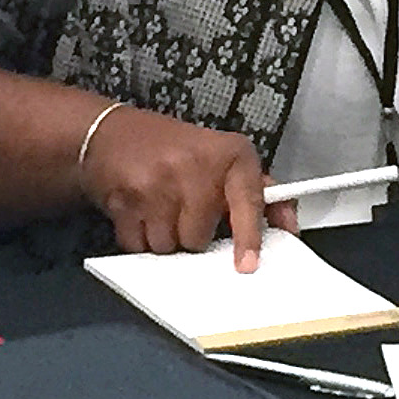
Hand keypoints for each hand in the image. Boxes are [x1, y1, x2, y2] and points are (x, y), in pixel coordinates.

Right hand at [77, 105, 295, 266]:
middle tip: (183, 211)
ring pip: (170, 246)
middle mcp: (195, 166)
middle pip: (200, 238)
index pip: (247, 201)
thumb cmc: (175, 149)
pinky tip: (139, 211)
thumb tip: (288, 226)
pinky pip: (139, 245)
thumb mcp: (222, 157)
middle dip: (192, 235)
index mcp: (230, 155)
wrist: (111, 133)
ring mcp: (158, 182)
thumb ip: (257, 192)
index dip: (248, 236)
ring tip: (160, 209)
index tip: (247, 265)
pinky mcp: (126, 198)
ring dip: (165, 239)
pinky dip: (139, 239)